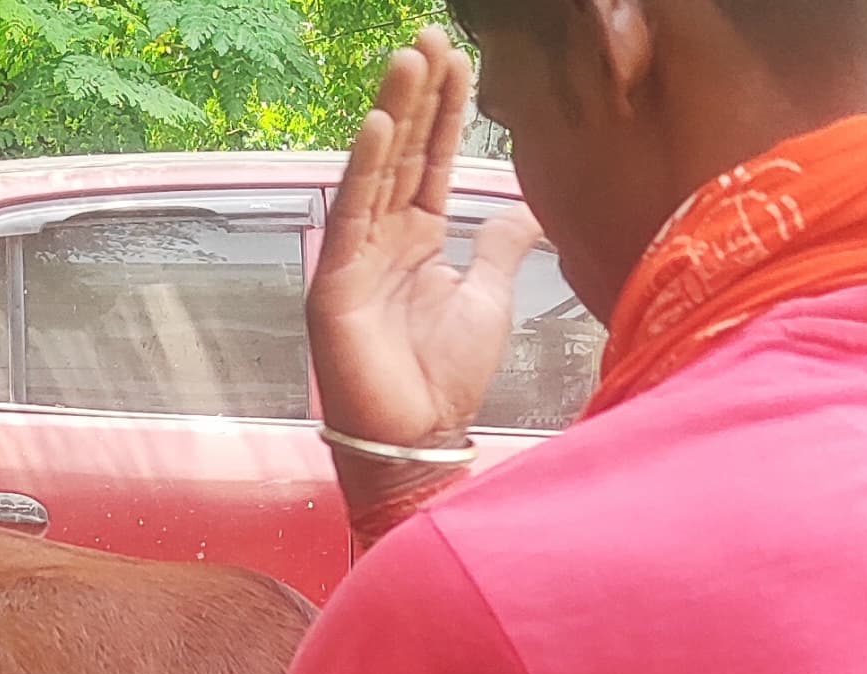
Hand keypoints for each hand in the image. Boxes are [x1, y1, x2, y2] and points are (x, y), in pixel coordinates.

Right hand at [308, 32, 538, 455]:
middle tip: (431, 35)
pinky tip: (379, 125)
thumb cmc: (443, 378)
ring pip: (379, 170)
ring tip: (409, 57)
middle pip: (405, 151)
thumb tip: (530, 209)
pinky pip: (353, 215)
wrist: (417, 440)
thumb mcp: (488, 296)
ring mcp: (356, 257)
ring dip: (394, 112)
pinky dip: (366, 168)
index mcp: (420, 239)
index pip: (434, 158)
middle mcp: (384, 238)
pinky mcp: (336, 283)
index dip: (446, 109)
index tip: (458, 58)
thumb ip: (502, 246)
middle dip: (419, 92)